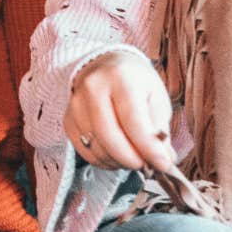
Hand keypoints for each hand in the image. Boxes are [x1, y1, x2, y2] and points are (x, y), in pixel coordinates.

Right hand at [64, 51, 173, 171]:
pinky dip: (105, 160)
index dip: (149, 148)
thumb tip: (163, 160)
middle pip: (111, 137)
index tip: (163, 165)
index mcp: (120, 76)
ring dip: (120, 162)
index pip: (133, 121)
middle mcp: (93, 87)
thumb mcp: (156, 96)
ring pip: (98, 149)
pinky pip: (86, 152)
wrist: (105, 67)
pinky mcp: (68, 120)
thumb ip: (160, 128)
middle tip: (148, 165)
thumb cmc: (134, 82)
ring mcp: (76, 104)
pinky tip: (117, 154)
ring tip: (134, 157)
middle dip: (133, 159)